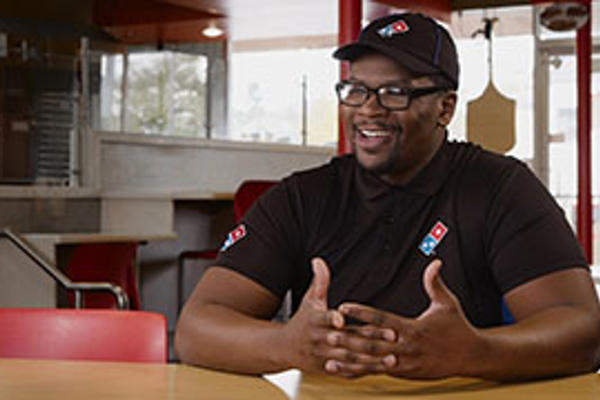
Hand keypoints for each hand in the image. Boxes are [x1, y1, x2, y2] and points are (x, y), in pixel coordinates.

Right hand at [281, 258, 393, 375]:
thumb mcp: (309, 300)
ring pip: (351, 359)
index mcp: (316, 321)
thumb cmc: (301, 320)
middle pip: (347, 340)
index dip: (333, 318)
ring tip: (393, 358)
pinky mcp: (329, 369)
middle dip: (370, 339)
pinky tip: (382, 369)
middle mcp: (320, 340)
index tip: (342, 320)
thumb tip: (319, 260)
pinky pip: (349, 371)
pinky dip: (365, 371)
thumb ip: (319, 281)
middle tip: (392, 336)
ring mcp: (325, 356)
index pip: (325, 318)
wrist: (284, 348)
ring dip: (373, 360)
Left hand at [337, 259, 484, 378]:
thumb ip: (435, 283)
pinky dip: (362, 372)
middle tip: (329, 334)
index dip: (361, 312)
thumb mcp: (447, 303)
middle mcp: (406, 348)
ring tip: (329, 358)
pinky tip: (346, 371)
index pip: (382, 319)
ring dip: (351, 360)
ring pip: (373, 363)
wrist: (471, 357)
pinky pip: (379, 373)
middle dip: (350, 340)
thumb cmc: (457, 326)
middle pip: (373, 344)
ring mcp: (406, 364)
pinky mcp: (405, 374)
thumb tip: (435, 261)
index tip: (343, 306)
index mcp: (413, 328)